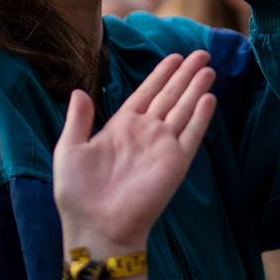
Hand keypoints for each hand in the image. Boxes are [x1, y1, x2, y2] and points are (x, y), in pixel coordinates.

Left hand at [54, 51, 215, 255]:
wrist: (95, 226)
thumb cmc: (77, 192)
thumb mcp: (70, 148)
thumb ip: (79, 119)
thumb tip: (79, 91)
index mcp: (120, 127)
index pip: (146, 93)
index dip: (160, 74)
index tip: (175, 56)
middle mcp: (144, 133)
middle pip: (170, 96)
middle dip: (185, 74)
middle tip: (201, 53)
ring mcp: (162, 147)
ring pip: (184, 109)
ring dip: (196, 88)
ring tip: (209, 67)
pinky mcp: (174, 163)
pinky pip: (192, 134)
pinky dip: (201, 116)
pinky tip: (209, 97)